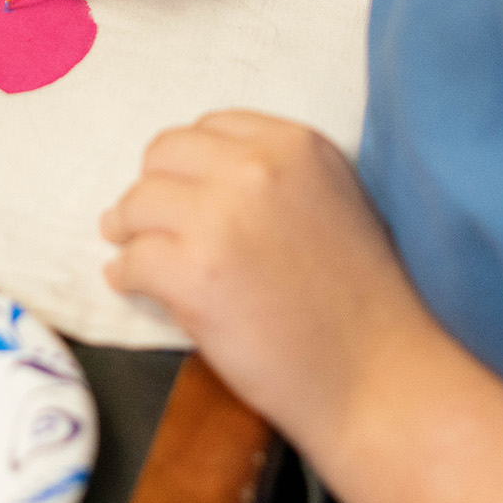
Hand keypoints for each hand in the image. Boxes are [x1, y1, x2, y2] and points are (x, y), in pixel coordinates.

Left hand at [99, 111, 431, 447]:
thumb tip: (204, 181)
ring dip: (130, 230)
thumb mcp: (336, 201)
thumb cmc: (364, 302)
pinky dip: (125, 274)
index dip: (189, 163)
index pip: (211, 128)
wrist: (377, 375)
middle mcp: (256, 167)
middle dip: (153, 189)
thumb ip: (278, 176)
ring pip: (137, 203)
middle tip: (146, 220)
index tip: (182, 188)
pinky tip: (132, 284)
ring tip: (133, 251)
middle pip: (164, 154)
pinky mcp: (193, 273)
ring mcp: (221, 218)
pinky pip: (131, 260)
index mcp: (295, 144)